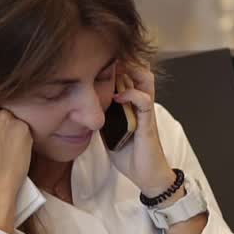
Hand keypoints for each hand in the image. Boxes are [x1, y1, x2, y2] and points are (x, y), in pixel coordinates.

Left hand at [109, 63, 176, 197]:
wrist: (147, 175)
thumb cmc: (130, 154)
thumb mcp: (110, 131)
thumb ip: (103, 117)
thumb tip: (84, 109)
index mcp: (133, 104)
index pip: (130, 75)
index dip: (119, 64)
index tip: (100, 59)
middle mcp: (141, 104)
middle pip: (140, 70)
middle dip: (125, 61)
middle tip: (108, 59)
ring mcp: (146, 112)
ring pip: (146, 79)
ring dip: (131, 71)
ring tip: (116, 70)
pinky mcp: (148, 123)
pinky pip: (145, 102)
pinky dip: (131, 95)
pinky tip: (118, 97)